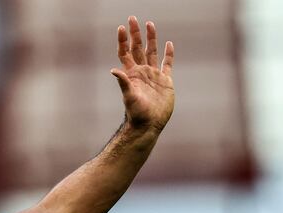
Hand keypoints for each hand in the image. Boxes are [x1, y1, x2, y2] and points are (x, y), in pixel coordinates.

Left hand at [112, 16, 174, 131]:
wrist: (149, 124)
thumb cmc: (137, 113)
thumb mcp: (129, 97)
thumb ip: (123, 83)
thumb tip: (113, 70)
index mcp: (132, 74)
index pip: (125, 53)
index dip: (123, 40)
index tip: (121, 28)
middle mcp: (142, 72)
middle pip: (137, 48)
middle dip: (135, 34)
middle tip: (132, 18)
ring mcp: (153, 75)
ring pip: (152, 52)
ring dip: (151, 39)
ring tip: (150, 24)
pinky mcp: (165, 81)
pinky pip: (167, 64)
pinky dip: (169, 54)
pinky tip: (169, 44)